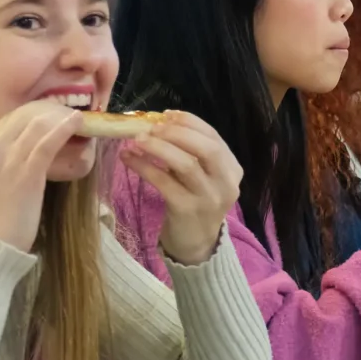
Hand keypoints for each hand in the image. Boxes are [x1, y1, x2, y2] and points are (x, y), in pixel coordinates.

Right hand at [0, 99, 84, 251]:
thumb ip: (0, 158)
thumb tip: (28, 143)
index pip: (8, 119)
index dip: (35, 113)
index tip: (53, 114)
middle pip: (22, 116)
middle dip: (49, 111)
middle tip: (68, 114)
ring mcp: (4, 159)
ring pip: (37, 125)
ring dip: (60, 118)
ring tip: (77, 119)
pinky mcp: (25, 173)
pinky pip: (47, 142)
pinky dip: (64, 129)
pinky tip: (77, 123)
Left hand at [120, 112, 243, 265]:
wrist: (196, 245)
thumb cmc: (195, 203)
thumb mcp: (201, 177)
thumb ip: (189, 153)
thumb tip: (157, 124)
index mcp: (231, 169)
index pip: (214, 137)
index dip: (190, 122)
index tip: (166, 114)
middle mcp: (225, 183)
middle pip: (207, 148)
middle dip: (178, 133)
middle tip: (151, 127)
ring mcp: (209, 198)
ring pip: (186, 164)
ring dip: (159, 148)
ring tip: (137, 140)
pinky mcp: (187, 210)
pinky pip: (164, 183)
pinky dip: (144, 167)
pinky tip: (129, 159)